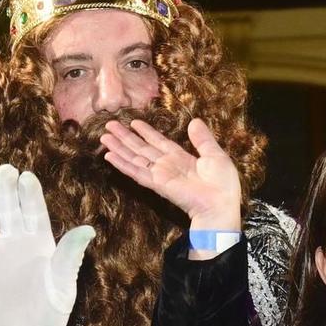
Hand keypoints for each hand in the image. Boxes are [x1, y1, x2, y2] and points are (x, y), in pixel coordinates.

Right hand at [0, 165, 94, 325]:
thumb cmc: (47, 316)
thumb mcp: (63, 288)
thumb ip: (69, 258)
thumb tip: (89, 230)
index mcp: (42, 242)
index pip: (35, 210)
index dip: (30, 193)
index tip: (26, 177)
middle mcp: (16, 240)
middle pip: (8, 206)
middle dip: (4, 188)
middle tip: (2, 172)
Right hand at [99, 118, 241, 229]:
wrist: (220, 204)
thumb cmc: (222, 183)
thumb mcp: (215, 155)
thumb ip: (202, 139)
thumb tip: (194, 121)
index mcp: (181, 158)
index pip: (159, 142)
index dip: (146, 132)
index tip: (133, 122)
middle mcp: (167, 165)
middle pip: (142, 149)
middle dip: (126, 138)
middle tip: (110, 126)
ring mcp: (160, 174)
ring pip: (135, 158)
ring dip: (119, 148)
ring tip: (104, 138)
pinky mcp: (156, 184)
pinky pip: (136, 172)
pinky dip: (122, 164)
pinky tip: (110, 156)